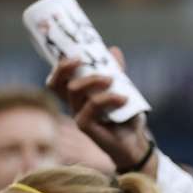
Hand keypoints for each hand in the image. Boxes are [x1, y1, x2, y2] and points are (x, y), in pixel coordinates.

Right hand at [47, 49, 151, 172]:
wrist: (135, 142)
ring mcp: (77, 115)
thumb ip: (117, 71)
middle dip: (65, 68)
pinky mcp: (85, 126)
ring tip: (112, 80)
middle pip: (56, 84)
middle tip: (82, 59)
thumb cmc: (126, 117)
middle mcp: (73, 104)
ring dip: (93, 80)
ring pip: (74, 91)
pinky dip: (108, 98)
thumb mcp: (123, 89)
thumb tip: (113, 49)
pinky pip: (91, 107)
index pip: (58, 79)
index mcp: (78, 96)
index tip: (75, 53)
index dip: (60, 65)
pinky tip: (123, 98)